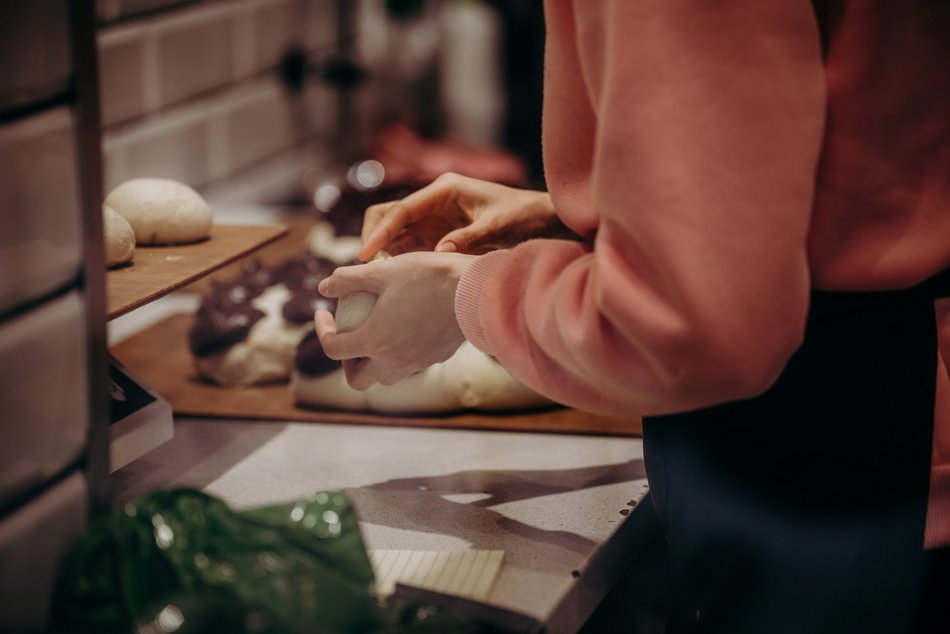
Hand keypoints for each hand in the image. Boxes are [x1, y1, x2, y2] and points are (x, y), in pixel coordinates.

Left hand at [314, 251, 476, 389]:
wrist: (477, 290)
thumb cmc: (429, 277)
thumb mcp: (383, 270)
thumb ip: (347, 279)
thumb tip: (324, 287)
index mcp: (374, 341)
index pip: (333, 349)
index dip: (322, 331)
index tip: (325, 313)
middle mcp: (394, 361)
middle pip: (358, 380)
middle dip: (347, 362)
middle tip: (351, 337)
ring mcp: (417, 363)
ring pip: (385, 377)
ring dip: (374, 362)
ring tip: (378, 333)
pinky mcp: (437, 358)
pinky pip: (410, 366)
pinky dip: (400, 354)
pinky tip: (407, 327)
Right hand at [357, 172, 577, 260]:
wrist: (543, 221)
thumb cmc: (524, 217)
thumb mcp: (499, 227)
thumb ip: (469, 238)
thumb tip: (439, 252)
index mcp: (445, 190)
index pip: (401, 210)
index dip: (380, 232)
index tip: (365, 254)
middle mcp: (434, 202)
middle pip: (388, 216)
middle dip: (374, 239)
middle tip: (367, 270)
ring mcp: (434, 220)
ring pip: (395, 234)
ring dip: (384, 254)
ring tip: (378, 281)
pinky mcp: (438, 237)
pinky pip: (410, 248)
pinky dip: (399, 262)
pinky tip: (396, 282)